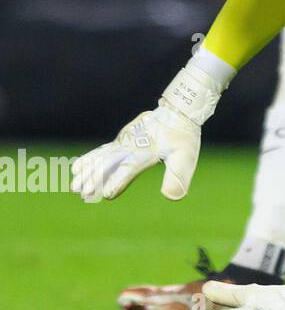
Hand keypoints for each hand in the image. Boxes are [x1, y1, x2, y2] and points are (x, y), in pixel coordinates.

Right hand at [71, 60, 224, 202]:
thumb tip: (171, 197)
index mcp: (147, 152)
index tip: (106, 195)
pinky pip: (102, 151)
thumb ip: (178, 176)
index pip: (129, 169)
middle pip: (109, 163)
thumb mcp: (186, 156)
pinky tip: (77, 169)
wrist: (177, 112)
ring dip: (88, 172)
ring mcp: (124, 142)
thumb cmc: (183, 136)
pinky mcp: (121, 140)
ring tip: (74, 187)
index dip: (118, 181)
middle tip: (82, 194)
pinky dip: (89, 159)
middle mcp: (131, 146)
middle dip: (95, 179)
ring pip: (102, 158)